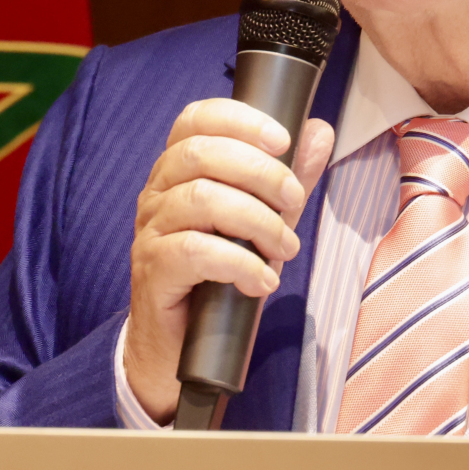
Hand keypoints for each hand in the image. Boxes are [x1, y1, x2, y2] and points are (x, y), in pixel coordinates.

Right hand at [125, 100, 333, 422]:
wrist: (181, 350)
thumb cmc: (220, 277)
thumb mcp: (262, 221)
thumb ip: (287, 177)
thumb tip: (318, 131)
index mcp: (179, 171)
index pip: (195, 120)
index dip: (238, 120)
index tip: (282, 139)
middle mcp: (157, 193)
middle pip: (200, 154)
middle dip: (260, 172)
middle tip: (294, 202)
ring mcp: (149, 232)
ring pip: (200, 200)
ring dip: (257, 220)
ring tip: (286, 248)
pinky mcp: (152, 271)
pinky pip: (193, 250)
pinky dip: (239, 262)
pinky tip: (262, 280)